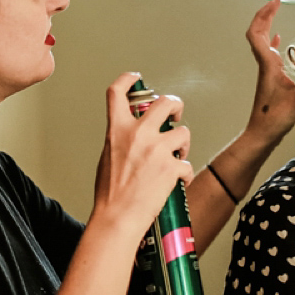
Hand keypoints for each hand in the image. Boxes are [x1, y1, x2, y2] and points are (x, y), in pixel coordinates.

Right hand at [92, 73, 192, 233]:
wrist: (117, 217)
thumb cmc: (110, 194)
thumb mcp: (107, 157)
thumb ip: (121, 139)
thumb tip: (132, 137)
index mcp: (117, 130)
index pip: (118, 92)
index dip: (128, 79)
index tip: (136, 77)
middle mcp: (138, 134)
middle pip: (165, 102)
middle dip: (175, 106)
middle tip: (176, 115)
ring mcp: (157, 149)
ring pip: (183, 132)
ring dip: (183, 145)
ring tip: (176, 158)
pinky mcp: (172, 167)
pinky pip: (187, 165)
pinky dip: (185, 174)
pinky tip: (178, 182)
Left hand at [243, 0, 294, 145]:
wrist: (261, 134)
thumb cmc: (274, 119)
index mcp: (268, 64)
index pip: (257, 33)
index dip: (264, 14)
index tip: (276, 0)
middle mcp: (265, 64)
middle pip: (257, 32)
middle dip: (265, 13)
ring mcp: (266, 70)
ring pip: (261, 41)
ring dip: (266, 24)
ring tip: (276, 11)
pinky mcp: (270, 77)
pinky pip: (268, 53)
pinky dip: (271, 41)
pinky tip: (278, 38)